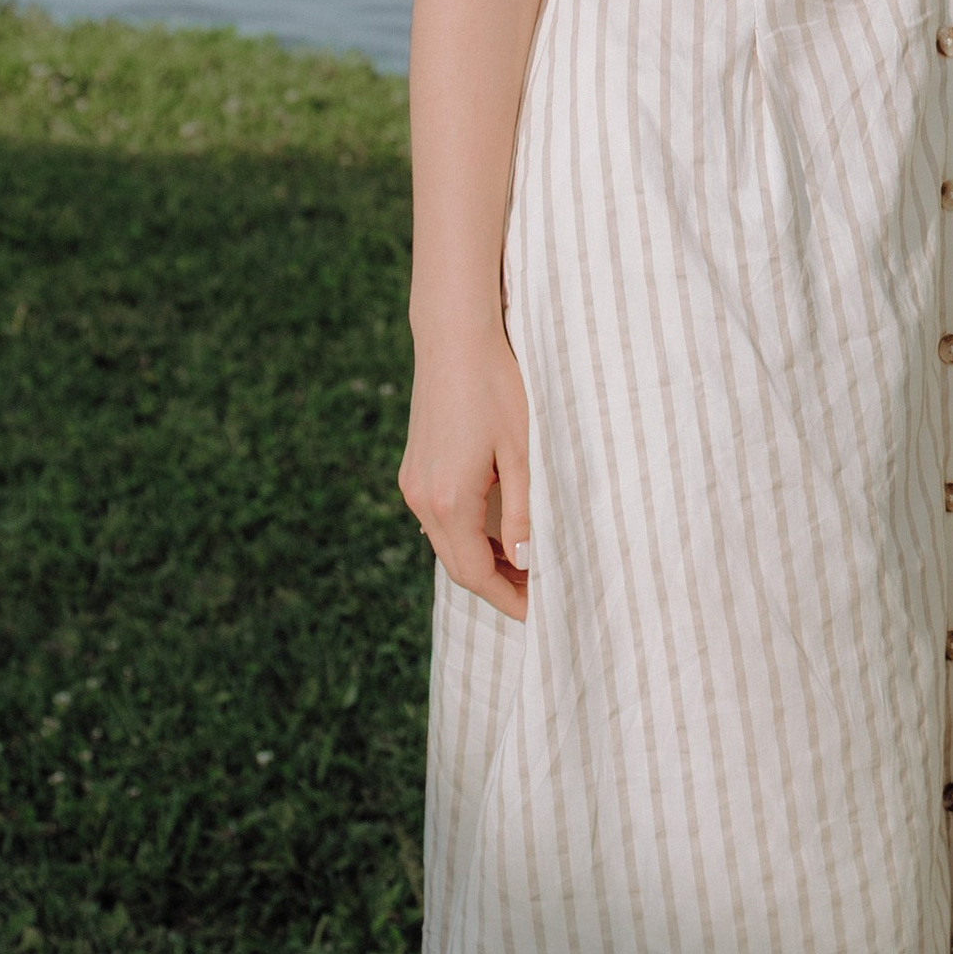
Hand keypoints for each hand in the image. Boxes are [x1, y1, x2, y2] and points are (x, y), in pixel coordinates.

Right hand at [400, 326, 531, 619]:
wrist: (453, 339)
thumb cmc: (496, 388)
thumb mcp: (522, 453)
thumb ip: (523, 512)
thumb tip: (527, 561)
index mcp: (448, 500)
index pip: (475, 573)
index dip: (507, 598)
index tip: (539, 614)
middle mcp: (421, 498)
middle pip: (457, 566)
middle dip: (497, 586)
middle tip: (540, 597)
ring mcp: (412, 483)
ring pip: (447, 544)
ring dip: (483, 561)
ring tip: (527, 568)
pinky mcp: (413, 469)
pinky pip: (440, 519)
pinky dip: (468, 535)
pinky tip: (500, 533)